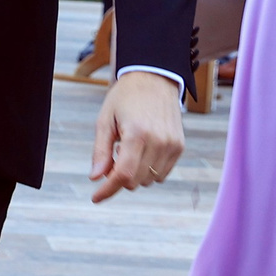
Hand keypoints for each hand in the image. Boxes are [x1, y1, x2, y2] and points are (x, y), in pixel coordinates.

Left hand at [89, 71, 184, 202]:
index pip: (123, 175)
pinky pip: (162, 174)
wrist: (154, 78)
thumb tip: (95, 178)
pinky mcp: (179, 147)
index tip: (95, 197)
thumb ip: (100, 151)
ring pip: (149, 180)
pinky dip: (149, 170)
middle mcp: (158, 141)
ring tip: (128, 150)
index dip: (108, 190)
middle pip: (135, 181)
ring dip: (135, 174)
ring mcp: (172, 145)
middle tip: (113, 157)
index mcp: (137, 134)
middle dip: (120, 177)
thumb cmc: (125, 98)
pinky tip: (142, 151)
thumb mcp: (105, 120)